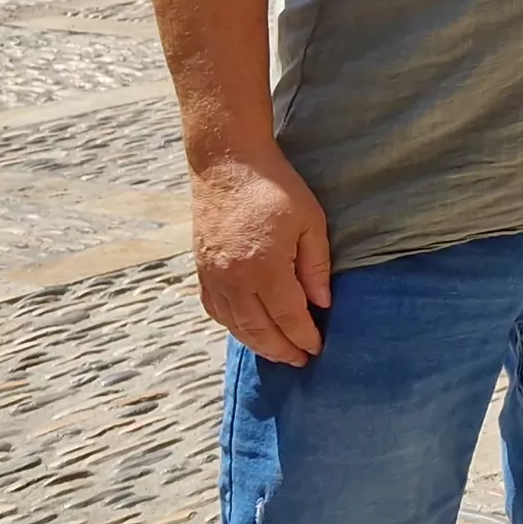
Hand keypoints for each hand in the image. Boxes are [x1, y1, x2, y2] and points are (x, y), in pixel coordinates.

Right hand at [190, 146, 333, 364]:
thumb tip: (322, 303)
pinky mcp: (201, 269)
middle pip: (259, 330)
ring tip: (278, 351)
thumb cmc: (275, 187)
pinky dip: (233, 326)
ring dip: (258, 343)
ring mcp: (213, 276)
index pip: (287, 317)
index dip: (304, 337)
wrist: (227, 163)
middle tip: (301, 360)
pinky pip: (215, 310)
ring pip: (235, 325)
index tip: (318, 348)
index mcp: (264, 268)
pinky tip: (248, 329)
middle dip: (282, 349)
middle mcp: (234, 279)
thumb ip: (315, 266)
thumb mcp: (310, 221)